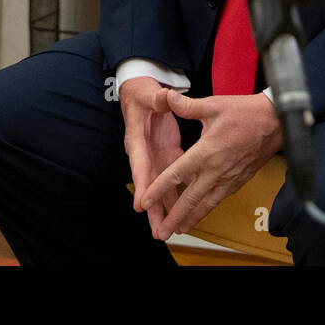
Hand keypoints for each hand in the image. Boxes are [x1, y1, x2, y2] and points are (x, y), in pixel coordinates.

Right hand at [120, 76, 184, 237]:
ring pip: (160, 187)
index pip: (139, 164)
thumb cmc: (142, 94)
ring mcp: (155, 156)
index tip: (142, 204)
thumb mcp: (149, 93)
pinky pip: (172, 179)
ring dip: (165, 208)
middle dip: (152, 209)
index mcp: (137, 139)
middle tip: (157, 232)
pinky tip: (187, 209)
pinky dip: (178, 194)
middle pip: (148, 185)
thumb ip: (158, 98)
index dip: (142, 184)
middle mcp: (144, 153)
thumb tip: (166, 97)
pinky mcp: (166, 155)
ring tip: (171, 230)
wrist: (142, 93)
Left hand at [138, 92, 282, 240]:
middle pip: (191, 199)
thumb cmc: (245, 113)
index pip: (177, 174)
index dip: (159, 188)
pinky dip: (207, 210)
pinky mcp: (239, 181)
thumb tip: (167, 96)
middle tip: (162, 233)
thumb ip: (187, 106)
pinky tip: (200, 214)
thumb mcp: (214, 105)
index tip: (145, 201)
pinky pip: (219, 199)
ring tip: (178, 230)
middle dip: (175, 218)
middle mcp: (216, 170)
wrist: (277, 122)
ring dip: (191, 219)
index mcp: (206, 152)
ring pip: (206, 204)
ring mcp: (229, 179)